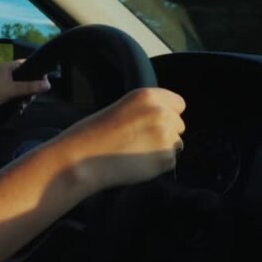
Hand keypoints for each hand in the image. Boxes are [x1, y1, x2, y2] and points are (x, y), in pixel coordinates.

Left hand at [0, 59, 50, 110]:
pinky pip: (17, 94)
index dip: (37, 73)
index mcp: (9, 67)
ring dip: (25, 97)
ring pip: (23, 88)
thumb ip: (30, 87)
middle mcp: (8, 72)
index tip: (43, 84)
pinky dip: (19, 101)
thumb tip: (48, 85)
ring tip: (23, 106)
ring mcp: (5, 82)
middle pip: (27, 78)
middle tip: (30, 99)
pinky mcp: (4, 92)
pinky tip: (19, 108)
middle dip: (31, 89)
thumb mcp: (12, 90)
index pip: (28, 64)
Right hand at [56, 87, 185, 192]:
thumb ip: (148, 111)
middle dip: (165, 133)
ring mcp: (165, 136)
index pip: (178, 104)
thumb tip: (170, 122)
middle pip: (179, 125)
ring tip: (133, 152)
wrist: (82, 159)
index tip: (152, 123)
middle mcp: (161, 113)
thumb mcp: (123, 109)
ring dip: (161, 150)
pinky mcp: (165, 158)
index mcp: (148, 96)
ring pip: (176, 145)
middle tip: (137, 140)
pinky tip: (135, 163)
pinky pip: (170, 162)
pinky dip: (157, 166)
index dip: (167, 114)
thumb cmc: (96, 135)